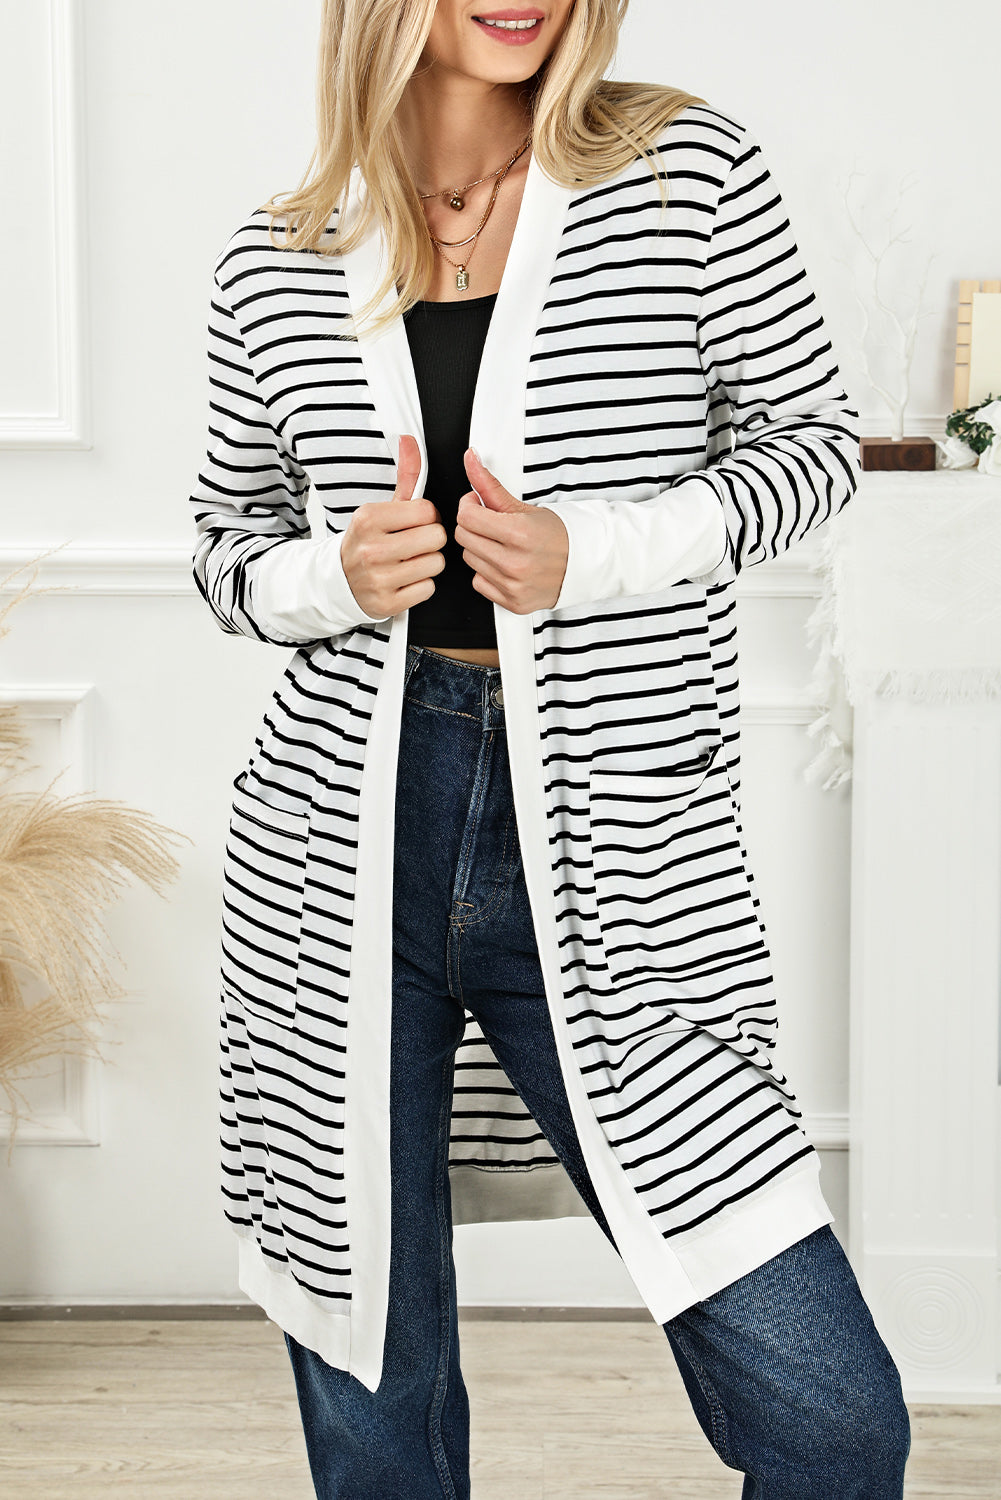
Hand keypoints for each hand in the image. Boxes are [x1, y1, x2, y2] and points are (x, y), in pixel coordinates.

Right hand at [341, 435, 446, 617]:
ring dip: (428, 563)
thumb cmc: (367, 542)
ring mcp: (378, 578)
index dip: (428, 517)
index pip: (427, 511)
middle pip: (436, 537)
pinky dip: (421, 586)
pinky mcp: (387, 603)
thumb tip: (411, 441)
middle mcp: (371, 548)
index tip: (415, 523)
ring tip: (409, 562)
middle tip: (414, 544)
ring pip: (436, 564)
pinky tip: (405, 580)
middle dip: (430, 540)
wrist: (338, 581)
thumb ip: (405, 476)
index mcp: (369, 518)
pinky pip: (428, 589)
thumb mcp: (382, 507)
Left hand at [454, 449, 568, 613]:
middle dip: (474, 526)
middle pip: (464, 538)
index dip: (469, 506)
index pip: (466, 517)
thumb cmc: (558, 535)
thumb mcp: (524, 507)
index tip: (478, 505)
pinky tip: (505, 565)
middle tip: (492, 524)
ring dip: (480, 549)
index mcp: (520, 534)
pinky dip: (487, 573)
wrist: (586, 564)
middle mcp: (516, 563)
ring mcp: (514, 585)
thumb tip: (470, 459)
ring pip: (469, 560)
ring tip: (502, 545)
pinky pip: (479, 583)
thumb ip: (490, 485)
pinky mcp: (513, 602)